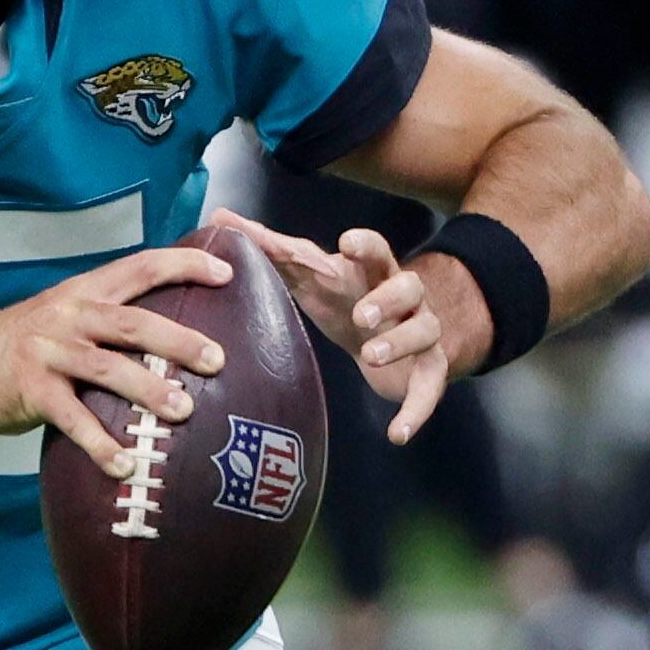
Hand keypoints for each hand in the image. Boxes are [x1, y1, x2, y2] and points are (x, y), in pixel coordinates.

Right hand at [0, 245, 230, 479]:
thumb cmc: (26, 343)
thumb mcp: (67, 316)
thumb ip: (111, 322)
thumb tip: (177, 339)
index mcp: (85, 291)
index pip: (141, 267)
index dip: (184, 266)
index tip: (226, 275)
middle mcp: (70, 314)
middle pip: (133, 322)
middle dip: (179, 340)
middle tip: (218, 361)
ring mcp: (49, 351)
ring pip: (107, 367)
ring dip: (148, 390)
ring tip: (183, 412)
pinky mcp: (31, 389)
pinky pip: (72, 419)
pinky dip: (100, 444)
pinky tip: (125, 466)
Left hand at [210, 210, 453, 444]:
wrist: (390, 334)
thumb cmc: (343, 296)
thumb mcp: (309, 274)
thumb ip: (267, 247)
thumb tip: (219, 215)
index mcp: (372, 270)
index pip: (375, 248)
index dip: (365, 246)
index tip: (346, 242)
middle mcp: (403, 297)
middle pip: (409, 286)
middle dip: (388, 298)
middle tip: (361, 315)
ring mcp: (420, 331)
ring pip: (424, 330)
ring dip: (400, 344)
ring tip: (369, 358)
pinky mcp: (426, 369)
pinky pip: (431, 388)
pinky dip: (416, 411)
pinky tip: (397, 434)